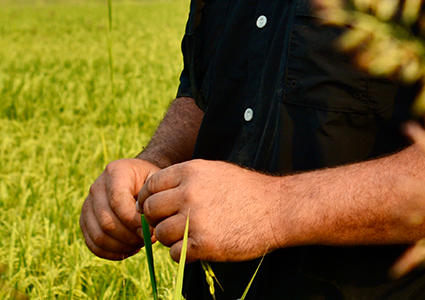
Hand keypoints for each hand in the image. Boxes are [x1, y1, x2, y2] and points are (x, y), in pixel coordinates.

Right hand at [80, 158, 160, 259]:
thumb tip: (146, 231)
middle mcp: (96, 187)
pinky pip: (93, 245)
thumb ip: (151, 201)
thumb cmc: (149, 181)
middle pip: (107, 221)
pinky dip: (112, 253)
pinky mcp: (84, 221)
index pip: (118, 201)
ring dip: (121, 247)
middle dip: (129, 237)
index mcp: (115, 171)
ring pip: (99, 236)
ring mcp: (87, 205)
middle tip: (148, 241)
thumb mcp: (154, 182)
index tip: (150, 232)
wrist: (137, 178)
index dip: (133, 221)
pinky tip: (129, 250)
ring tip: (140, 244)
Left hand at [137, 159, 281, 262]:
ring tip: (186, 236)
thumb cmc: (245, 189)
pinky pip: (174, 253)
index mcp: (191, 171)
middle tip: (170, 224)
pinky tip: (197, 246)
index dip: (148, 198)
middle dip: (156, 219)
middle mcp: (189, 192)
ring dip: (169, 238)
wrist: (275, 208)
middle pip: (150, 210)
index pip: (151, 185)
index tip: (154, 208)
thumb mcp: (214, 171)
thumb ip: (186, 179)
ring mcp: (195, 219)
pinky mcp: (204, 244)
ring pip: (160, 234)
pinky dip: (182, 253)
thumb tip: (158, 194)